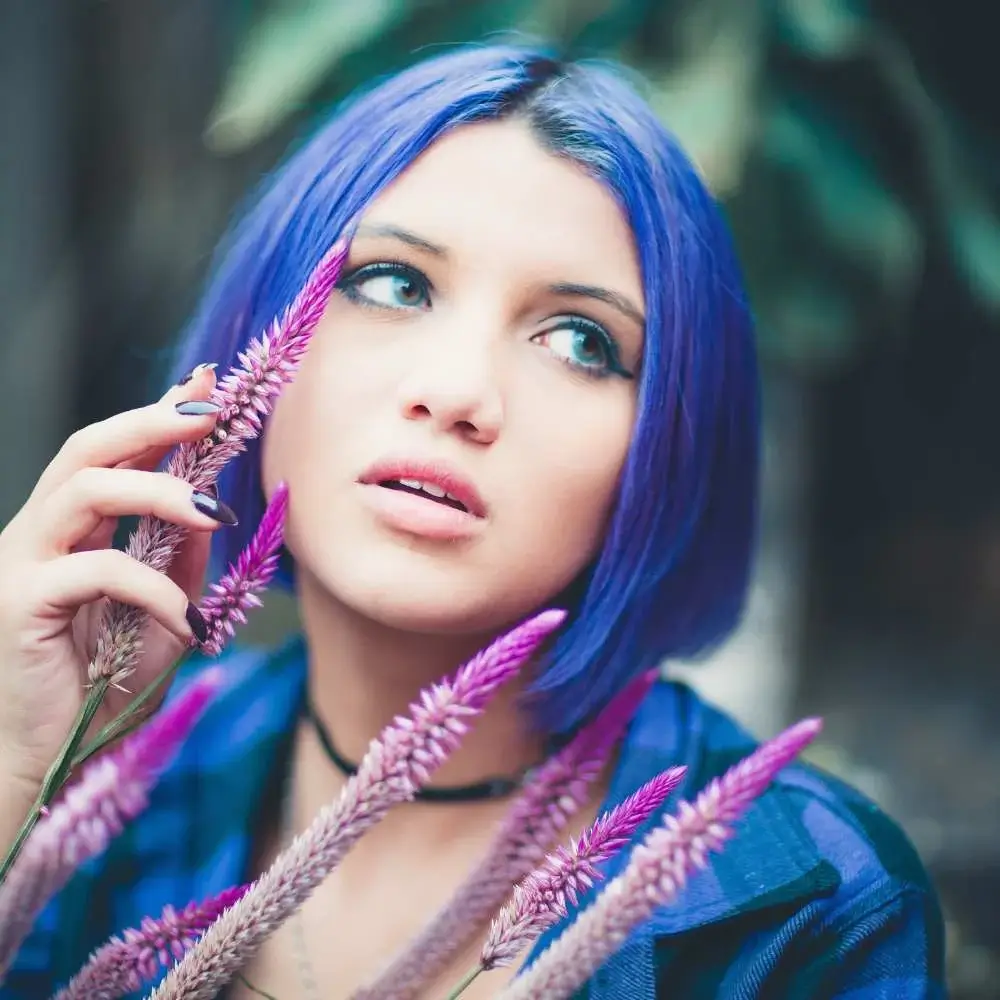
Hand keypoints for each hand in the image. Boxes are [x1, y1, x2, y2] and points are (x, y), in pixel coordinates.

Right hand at [0, 365, 233, 794]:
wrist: (57, 759)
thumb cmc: (106, 686)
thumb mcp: (164, 610)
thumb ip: (182, 557)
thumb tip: (211, 500)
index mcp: (68, 533)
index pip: (109, 455)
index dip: (155, 416)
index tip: (206, 387)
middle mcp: (37, 535)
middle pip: (84, 449)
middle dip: (150, 422)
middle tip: (209, 415)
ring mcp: (20, 563)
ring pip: (86, 490)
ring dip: (161, 491)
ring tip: (218, 512)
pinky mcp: (19, 601)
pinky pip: (99, 569)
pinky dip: (155, 587)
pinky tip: (189, 620)